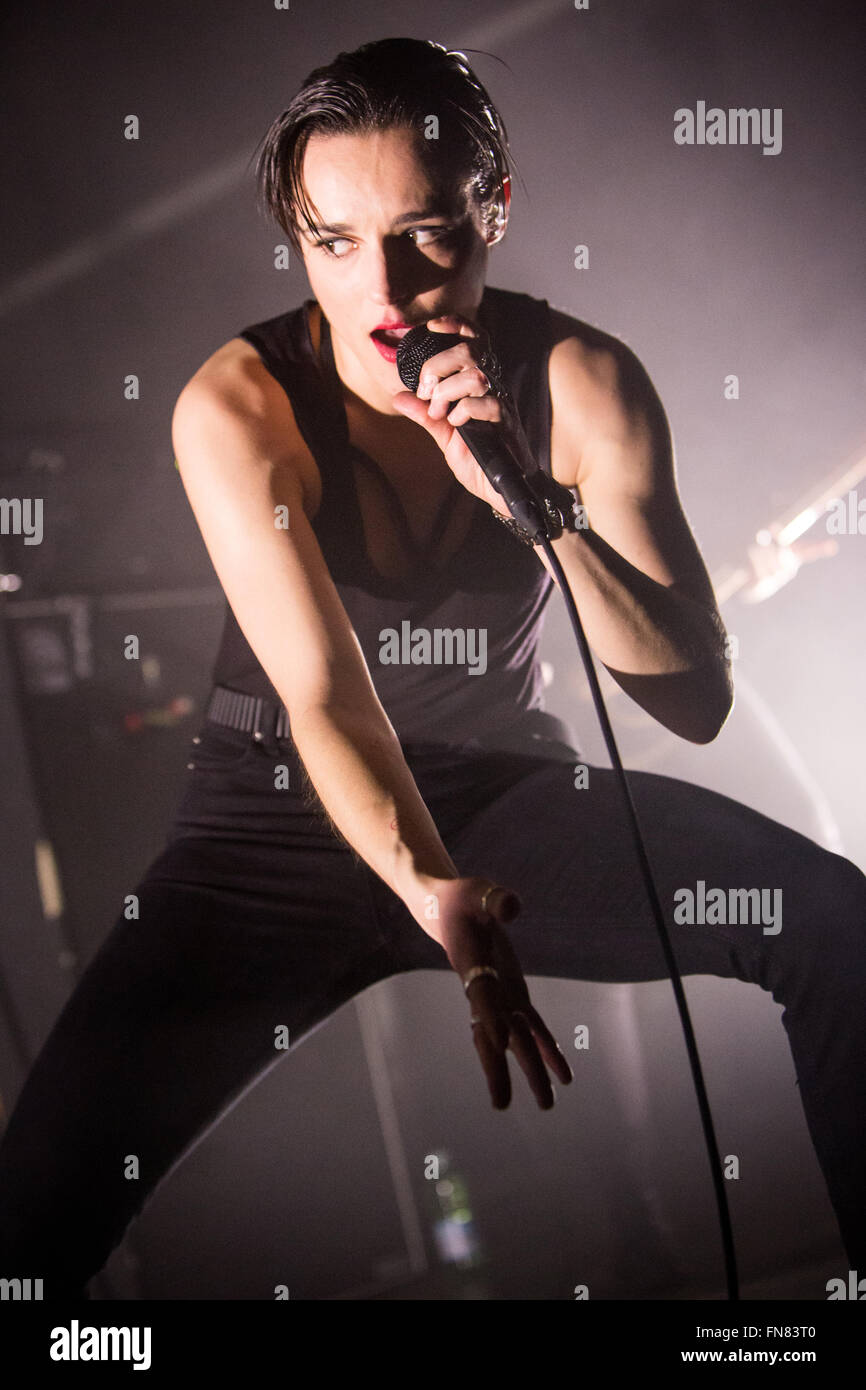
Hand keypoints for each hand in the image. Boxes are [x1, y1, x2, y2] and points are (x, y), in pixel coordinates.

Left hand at [391, 315, 531, 515]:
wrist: (502, 490)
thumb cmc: (479, 460)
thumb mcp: (446, 436)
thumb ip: (426, 415)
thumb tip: (399, 396)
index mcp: (479, 385)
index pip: (474, 340)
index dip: (456, 326)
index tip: (432, 328)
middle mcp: (493, 388)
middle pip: (469, 352)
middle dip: (437, 367)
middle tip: (426, 392)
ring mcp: (502, 404)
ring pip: (476, 376)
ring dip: (448, 391)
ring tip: (440, 412)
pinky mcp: (507, 425)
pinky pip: (487, 405)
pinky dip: (464, 411)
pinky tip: (456, 424)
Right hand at [423, 875, 572, 1109]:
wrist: (448, 910)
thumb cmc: (461, 899)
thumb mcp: (476, 890)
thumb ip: (495, 899)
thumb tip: (513, 908)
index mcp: (472, 966)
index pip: (482, 997)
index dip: (490, 1020)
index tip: (497, 1047)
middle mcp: (484, 990)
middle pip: (495, 1033)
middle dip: (502, 1067)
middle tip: (504, 1106)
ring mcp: (500, 995)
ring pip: (516, 1039)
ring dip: (531, 1069)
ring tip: (548, 1103)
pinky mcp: (514, 992)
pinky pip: (532, 1026)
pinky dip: (548, 1048)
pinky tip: (563, 1073)